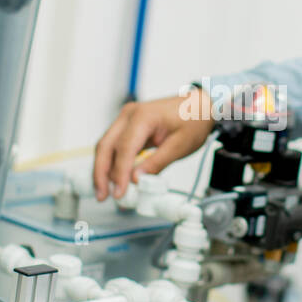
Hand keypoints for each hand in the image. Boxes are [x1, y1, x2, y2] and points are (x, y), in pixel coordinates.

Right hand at [93, 91, 214, 200]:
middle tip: (102, 195)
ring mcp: (126, 119)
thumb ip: (157, 162)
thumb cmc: (194, 119)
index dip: (119, 173)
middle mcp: (129, 114)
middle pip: (105, 146)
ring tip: (105, 192)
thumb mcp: (180, 145)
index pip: (124, 148)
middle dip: (101, 173)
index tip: (119, 192)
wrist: (200, 105)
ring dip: (103, 170)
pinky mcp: (128, 126)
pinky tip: (113, 179)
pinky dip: (112, 163)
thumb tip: (136, 179)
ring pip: (106, 146)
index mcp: (143, 116)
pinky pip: (114, 145)